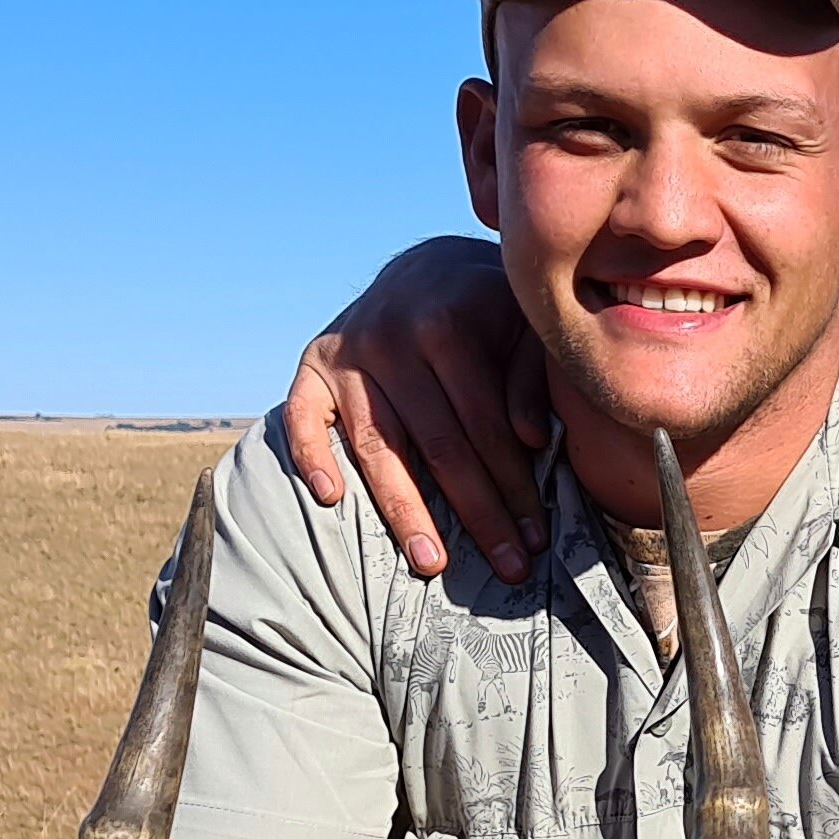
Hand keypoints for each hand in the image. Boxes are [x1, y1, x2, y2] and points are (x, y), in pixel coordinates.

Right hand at [279, 237, 551, 581]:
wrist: (429, 270)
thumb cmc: (491, 313)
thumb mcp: (525, 330)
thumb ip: (531, 380)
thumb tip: (528, 439)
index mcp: (448, 324)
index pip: (485, 426)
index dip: (513, 487)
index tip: (535, 539)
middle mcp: (390, 337)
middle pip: (436, 444)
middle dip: (476, 512)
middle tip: (506, 569)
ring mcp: (347, 351)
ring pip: (377, 446)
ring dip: (404, 510)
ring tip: (431, 562)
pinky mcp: (312, 363)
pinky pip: (303, 416)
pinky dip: (310, 456)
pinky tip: (330, 500)